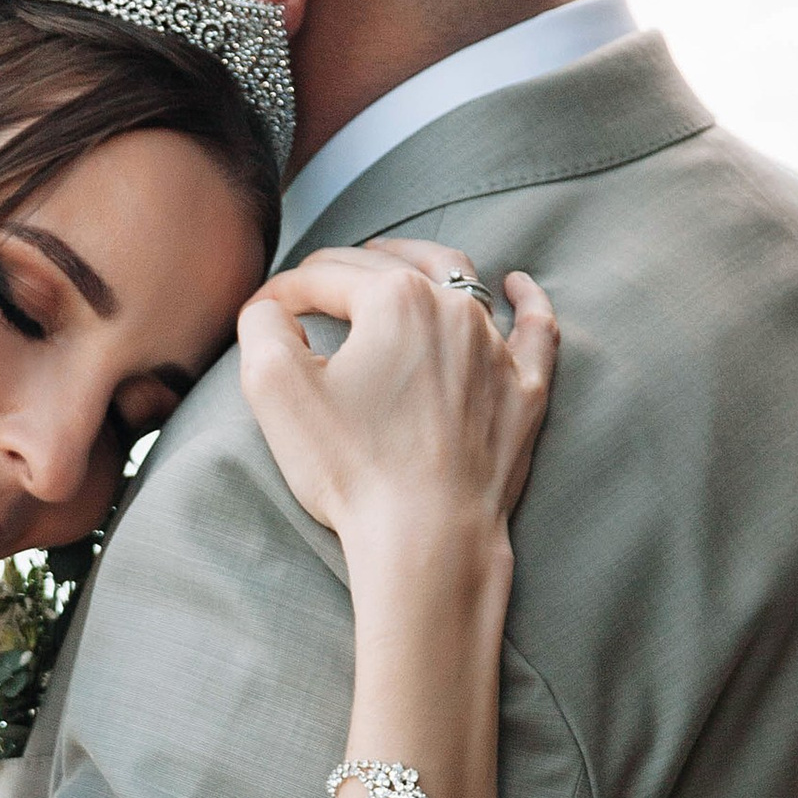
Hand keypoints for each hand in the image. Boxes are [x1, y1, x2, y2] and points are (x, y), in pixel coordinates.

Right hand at [238, 239, 559, 547]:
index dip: (283, 292)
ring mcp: (496, 348)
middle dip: (340, 274)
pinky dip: (527, 302)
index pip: (324, 277)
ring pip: (461, 281)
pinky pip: (536, 330)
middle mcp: (453, 308)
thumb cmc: (353, 467)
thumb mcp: (274, 389)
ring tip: (395, 259)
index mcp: (394, 297)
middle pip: (387, 270)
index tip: (262, 314)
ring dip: (422, 262)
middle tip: (312, 288)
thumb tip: (272, 309)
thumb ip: (261, 325)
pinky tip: (518, 285)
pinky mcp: (525, 390)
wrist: (429, 537)